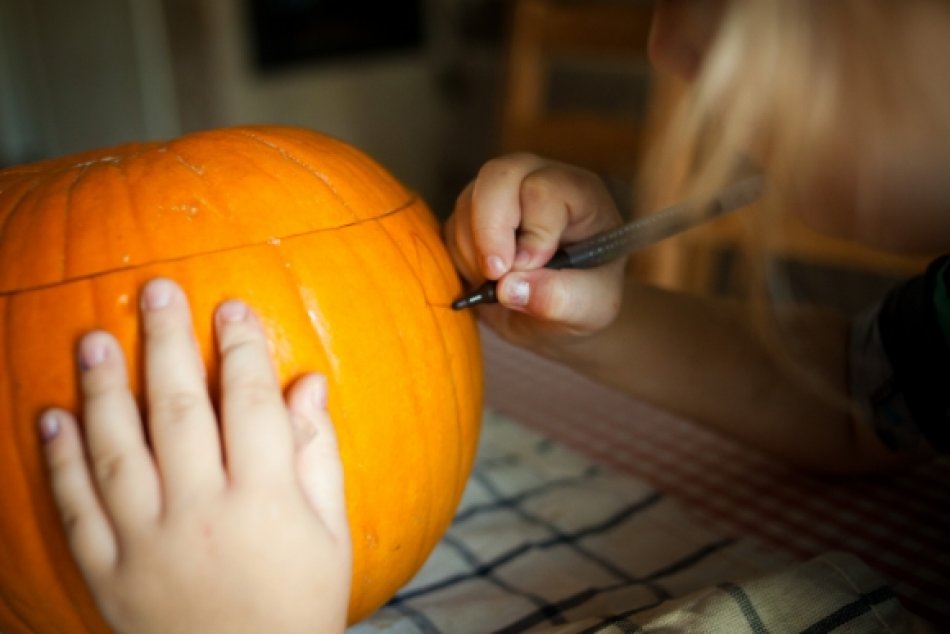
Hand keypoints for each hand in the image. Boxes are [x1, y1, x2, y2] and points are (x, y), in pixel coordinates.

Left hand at [38, 278, 351, 633]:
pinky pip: (77, 510)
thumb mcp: (331, 535)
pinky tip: (52, 417)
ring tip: (93, 337)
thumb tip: (308, 384)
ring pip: (118, 452)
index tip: (231, 307)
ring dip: (102, 390)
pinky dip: (60, 462)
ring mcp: (147, 543)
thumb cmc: (300, 604)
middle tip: (154, 290)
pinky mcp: (108, 573)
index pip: (249, 406)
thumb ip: (318, 456)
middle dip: (166, 345)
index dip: (241, 351)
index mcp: (264, 501)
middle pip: (178, 412)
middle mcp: (201, 514)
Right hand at [444, 153, 625, 343]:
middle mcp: (539, 181)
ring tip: (499, 284)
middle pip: (498, 175)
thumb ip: (561, 297)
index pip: (544, 190)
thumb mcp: (592, 307)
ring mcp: (503, 195)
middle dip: (489, 229)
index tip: (530, 268)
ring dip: (473, 251)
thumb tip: (510, 287)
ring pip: (468, 201)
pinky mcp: (474, 213)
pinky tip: (485, 279)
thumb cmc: (588, 299)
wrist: (559, 312)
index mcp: (579, 195)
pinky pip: (451, 225)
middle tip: (495, 274)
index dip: (532, 232)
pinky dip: (460, 258)